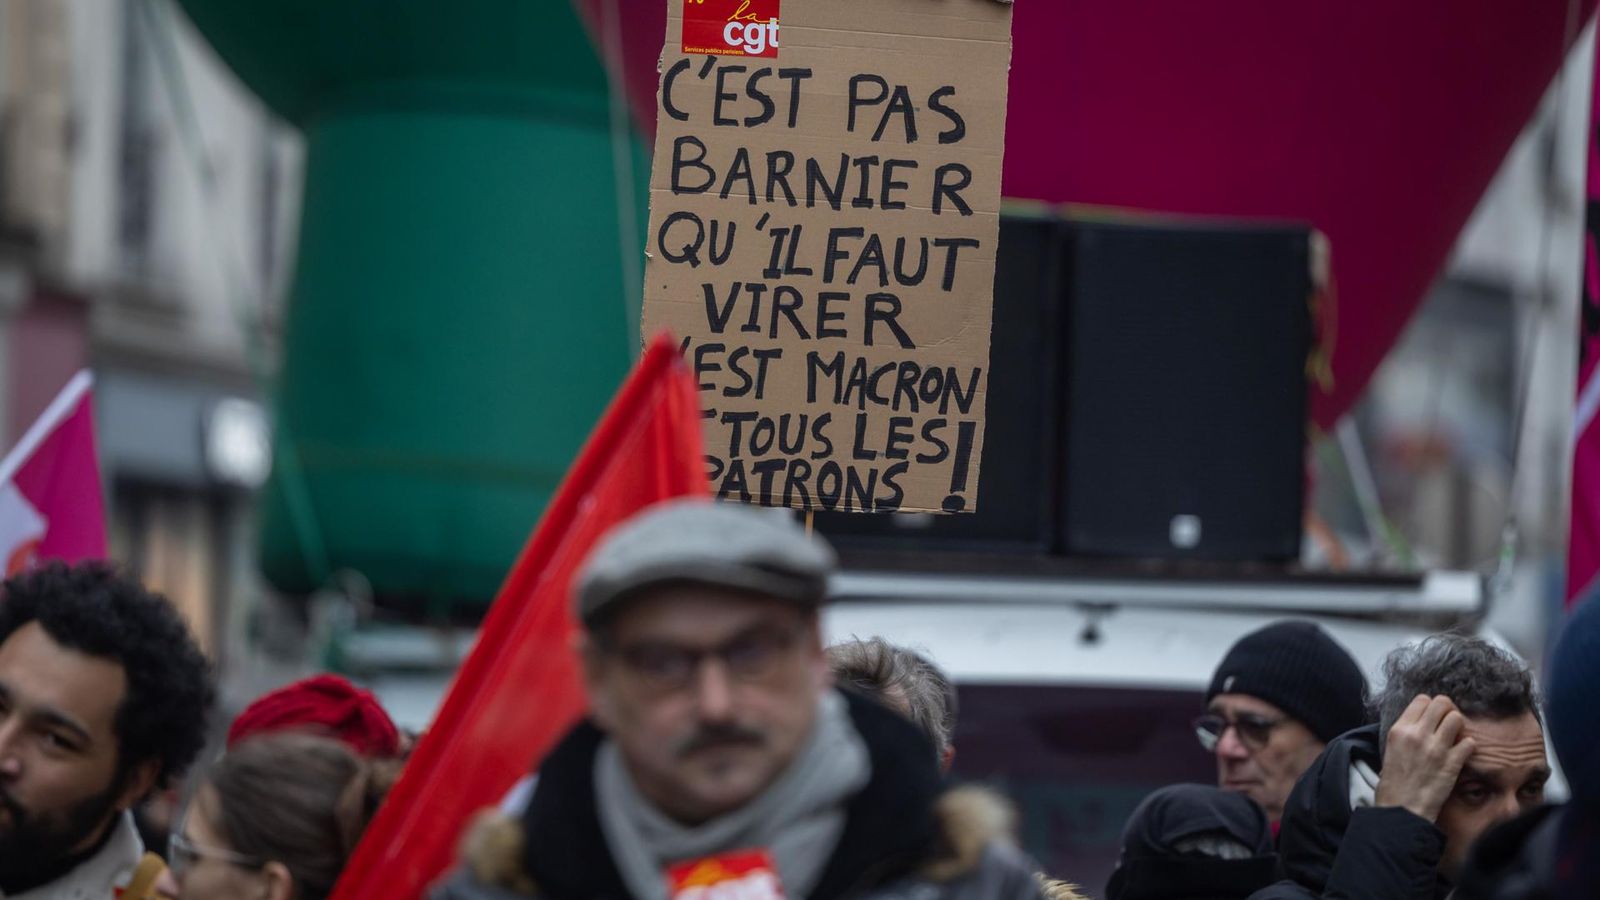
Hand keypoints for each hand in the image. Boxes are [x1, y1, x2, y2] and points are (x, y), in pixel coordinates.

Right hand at [1375, 695, 1475, 821]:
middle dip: (1448, 710)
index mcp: (1399, 730)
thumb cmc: (1393, 785)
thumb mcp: (1390, 750)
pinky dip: (1468, 746)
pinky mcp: (1452, 763)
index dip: (1430, 706)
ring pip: (1457, 718)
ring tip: (1455, 737)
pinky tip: (1461, 753)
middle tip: (1448, 722)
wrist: (1401, 811)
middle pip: (1442, 703)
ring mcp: (1436, 748)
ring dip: (1459, 726)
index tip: (1433, 716)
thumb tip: (1421, 723)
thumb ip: (1406, 734)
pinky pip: (1469, 742)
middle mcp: (1417, 734)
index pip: (1422, 700)